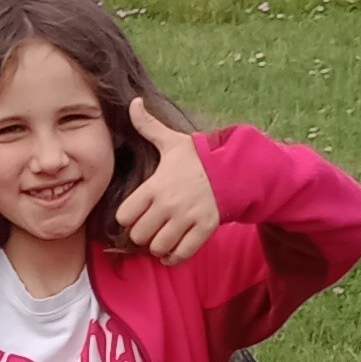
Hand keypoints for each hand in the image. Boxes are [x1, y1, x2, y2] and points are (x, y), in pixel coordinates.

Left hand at [115, 115, 217, 264]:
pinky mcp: (204, 230)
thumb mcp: (172, 141)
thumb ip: (148, 126)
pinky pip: (181, 255)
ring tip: (161, 239)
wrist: (235, 169)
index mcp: (156, 186)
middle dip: (141, 234)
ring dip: (157, 247)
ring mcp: (187, 219)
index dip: (127, 217)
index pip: (125, 215)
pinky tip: (172, 252)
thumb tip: (133, 103)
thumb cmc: (199, 157)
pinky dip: (173, 258)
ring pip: (158, 247)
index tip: (135, 214)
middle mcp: (169, 204)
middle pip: (139, 235)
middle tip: (149, 228)